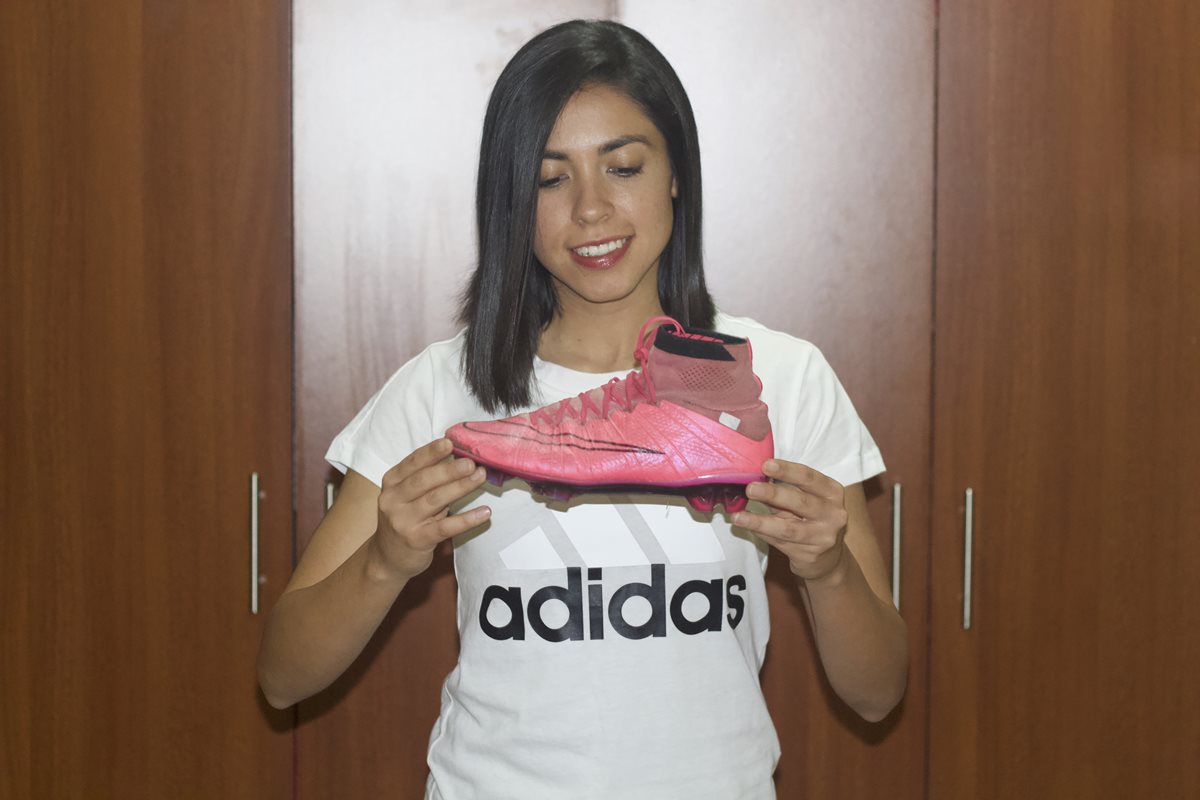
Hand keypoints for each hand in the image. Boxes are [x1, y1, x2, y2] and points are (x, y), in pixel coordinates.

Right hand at [373, 438, 489, 578]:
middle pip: (424, 481)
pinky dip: (467, 519)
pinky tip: (484, 512)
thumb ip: (425, 478)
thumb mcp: (404, 495)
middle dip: (449, 470)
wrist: (387, 558)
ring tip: (480, 477)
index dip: (431, 452)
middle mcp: (393, 500)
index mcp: (391, 483)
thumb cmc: (404, 519)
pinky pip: (446, 527)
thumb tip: (458, 458)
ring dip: (460, 487)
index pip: (412, 463)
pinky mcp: (417, 540)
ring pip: (435, 500)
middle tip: (471, 463)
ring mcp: (404, 521)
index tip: (450, 443)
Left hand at [732, 459, 848, 581]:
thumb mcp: (806, 501)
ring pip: (788, 528)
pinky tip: (747, 526)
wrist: (828, 558)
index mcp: (832, 493)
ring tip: (739, 516)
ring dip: (760, 521)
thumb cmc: (813, 520)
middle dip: (773, 494)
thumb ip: (785, 490)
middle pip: (801, 502)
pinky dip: (761, 533)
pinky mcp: (809, 555)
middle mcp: (833, 514)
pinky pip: (780, 542)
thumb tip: (755, 477)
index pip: (810, 478)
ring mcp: (823, 537)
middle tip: (750, 488)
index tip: (766, 465)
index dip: (787, 471)